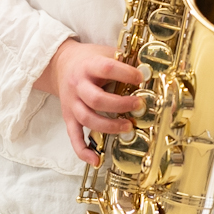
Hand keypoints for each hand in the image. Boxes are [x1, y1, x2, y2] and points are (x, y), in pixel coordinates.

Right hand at [34, 38, 141, 165]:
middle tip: (139, 105)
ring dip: (109, 126)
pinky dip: (83, 150)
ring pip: (87, 118)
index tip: (142, 78)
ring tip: (128, 127)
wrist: (62, 64)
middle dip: (120, 105)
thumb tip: (152, 71)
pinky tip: (96, 160)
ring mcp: (72, 103)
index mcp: (88, 66)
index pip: (106, 69)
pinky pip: (74, 136)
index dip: (125, 74)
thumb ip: (124, 62)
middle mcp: (78, 85)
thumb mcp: (105, 53)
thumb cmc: (89, 60)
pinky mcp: (69, 116)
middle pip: (96, 99)